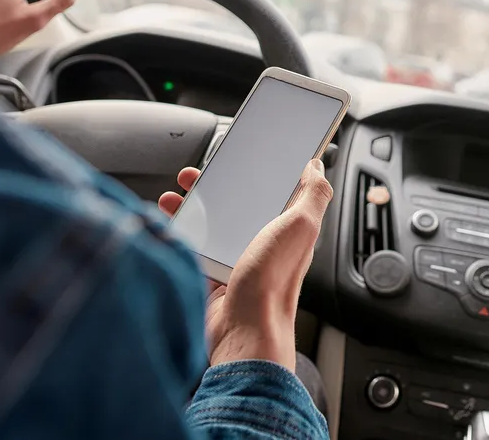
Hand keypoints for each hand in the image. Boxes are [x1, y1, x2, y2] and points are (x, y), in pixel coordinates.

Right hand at [159, 161, 332, 370]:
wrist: (243, 331)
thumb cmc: (273, 283)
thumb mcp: (300, 227)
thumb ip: (313, 195)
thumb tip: (317, 168)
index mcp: (288, 230)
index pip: (275, 192)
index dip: (259, 173)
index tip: (241, 156)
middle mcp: (264, 244)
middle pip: (238, 206)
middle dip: (216, 187)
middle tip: (196, 175)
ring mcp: (237, 261)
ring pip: (213, 225)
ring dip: (193, 208)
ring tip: (176, 195)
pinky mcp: (213, 277)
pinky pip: (195, 249)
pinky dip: (181, 234)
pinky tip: (171, 222)